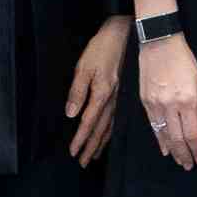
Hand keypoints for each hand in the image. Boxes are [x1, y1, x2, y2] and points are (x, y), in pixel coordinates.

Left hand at [63, 14, 130, 166]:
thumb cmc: (102, 48)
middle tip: (83, 163)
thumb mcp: (84, 66)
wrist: (125, 34)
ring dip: (101, 143)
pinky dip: (111, 131)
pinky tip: (109, 136)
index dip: (80, 139)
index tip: (73, 153)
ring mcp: (119, 98)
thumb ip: (77, 91)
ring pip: (109, 127)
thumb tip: (71, 114)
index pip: (88, 122)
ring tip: (94, 156)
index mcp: (101, 93)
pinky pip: (116, 118)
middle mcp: (112, 100)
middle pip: (100, 130)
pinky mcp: (122, 93)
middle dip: (90, 147)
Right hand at [137, 32, 196, 167]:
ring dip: (172, 150)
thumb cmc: (183, 61)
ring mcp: (156, 104)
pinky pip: (153, 125)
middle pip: (178, 138)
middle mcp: (171, 105)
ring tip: (179, 161)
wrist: (159, 43)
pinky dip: (159, 139)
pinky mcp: (145, 101)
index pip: (193, 133)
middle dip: (185, 155)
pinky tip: (164, 148)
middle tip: (189, 165)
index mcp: (188, 100)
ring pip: (164, 135)